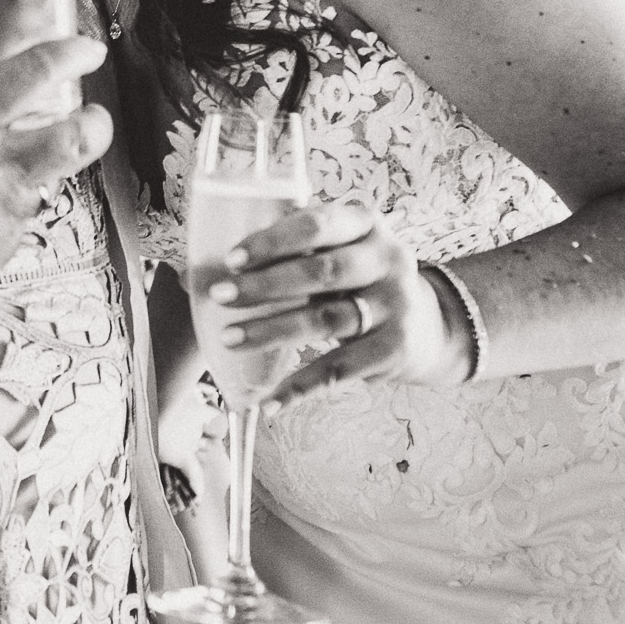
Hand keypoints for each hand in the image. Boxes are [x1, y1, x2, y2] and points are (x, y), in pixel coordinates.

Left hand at [208, 200, 471, 409]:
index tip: (231, 258)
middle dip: (264, 285)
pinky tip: (269, 400)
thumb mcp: (336, 250)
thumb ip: (286, 251)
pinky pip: (340, 369)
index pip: (317, 224)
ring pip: (326, 319)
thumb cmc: (355, 278)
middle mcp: (388, 259)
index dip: (273, 240)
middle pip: (322, 272)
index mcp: (365, 223)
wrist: (428, 324)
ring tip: (229, 338)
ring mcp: (395, 305)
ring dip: (272, 330)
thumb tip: (196, 270)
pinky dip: (302, 387)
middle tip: (219, 296)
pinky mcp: (395, 349)